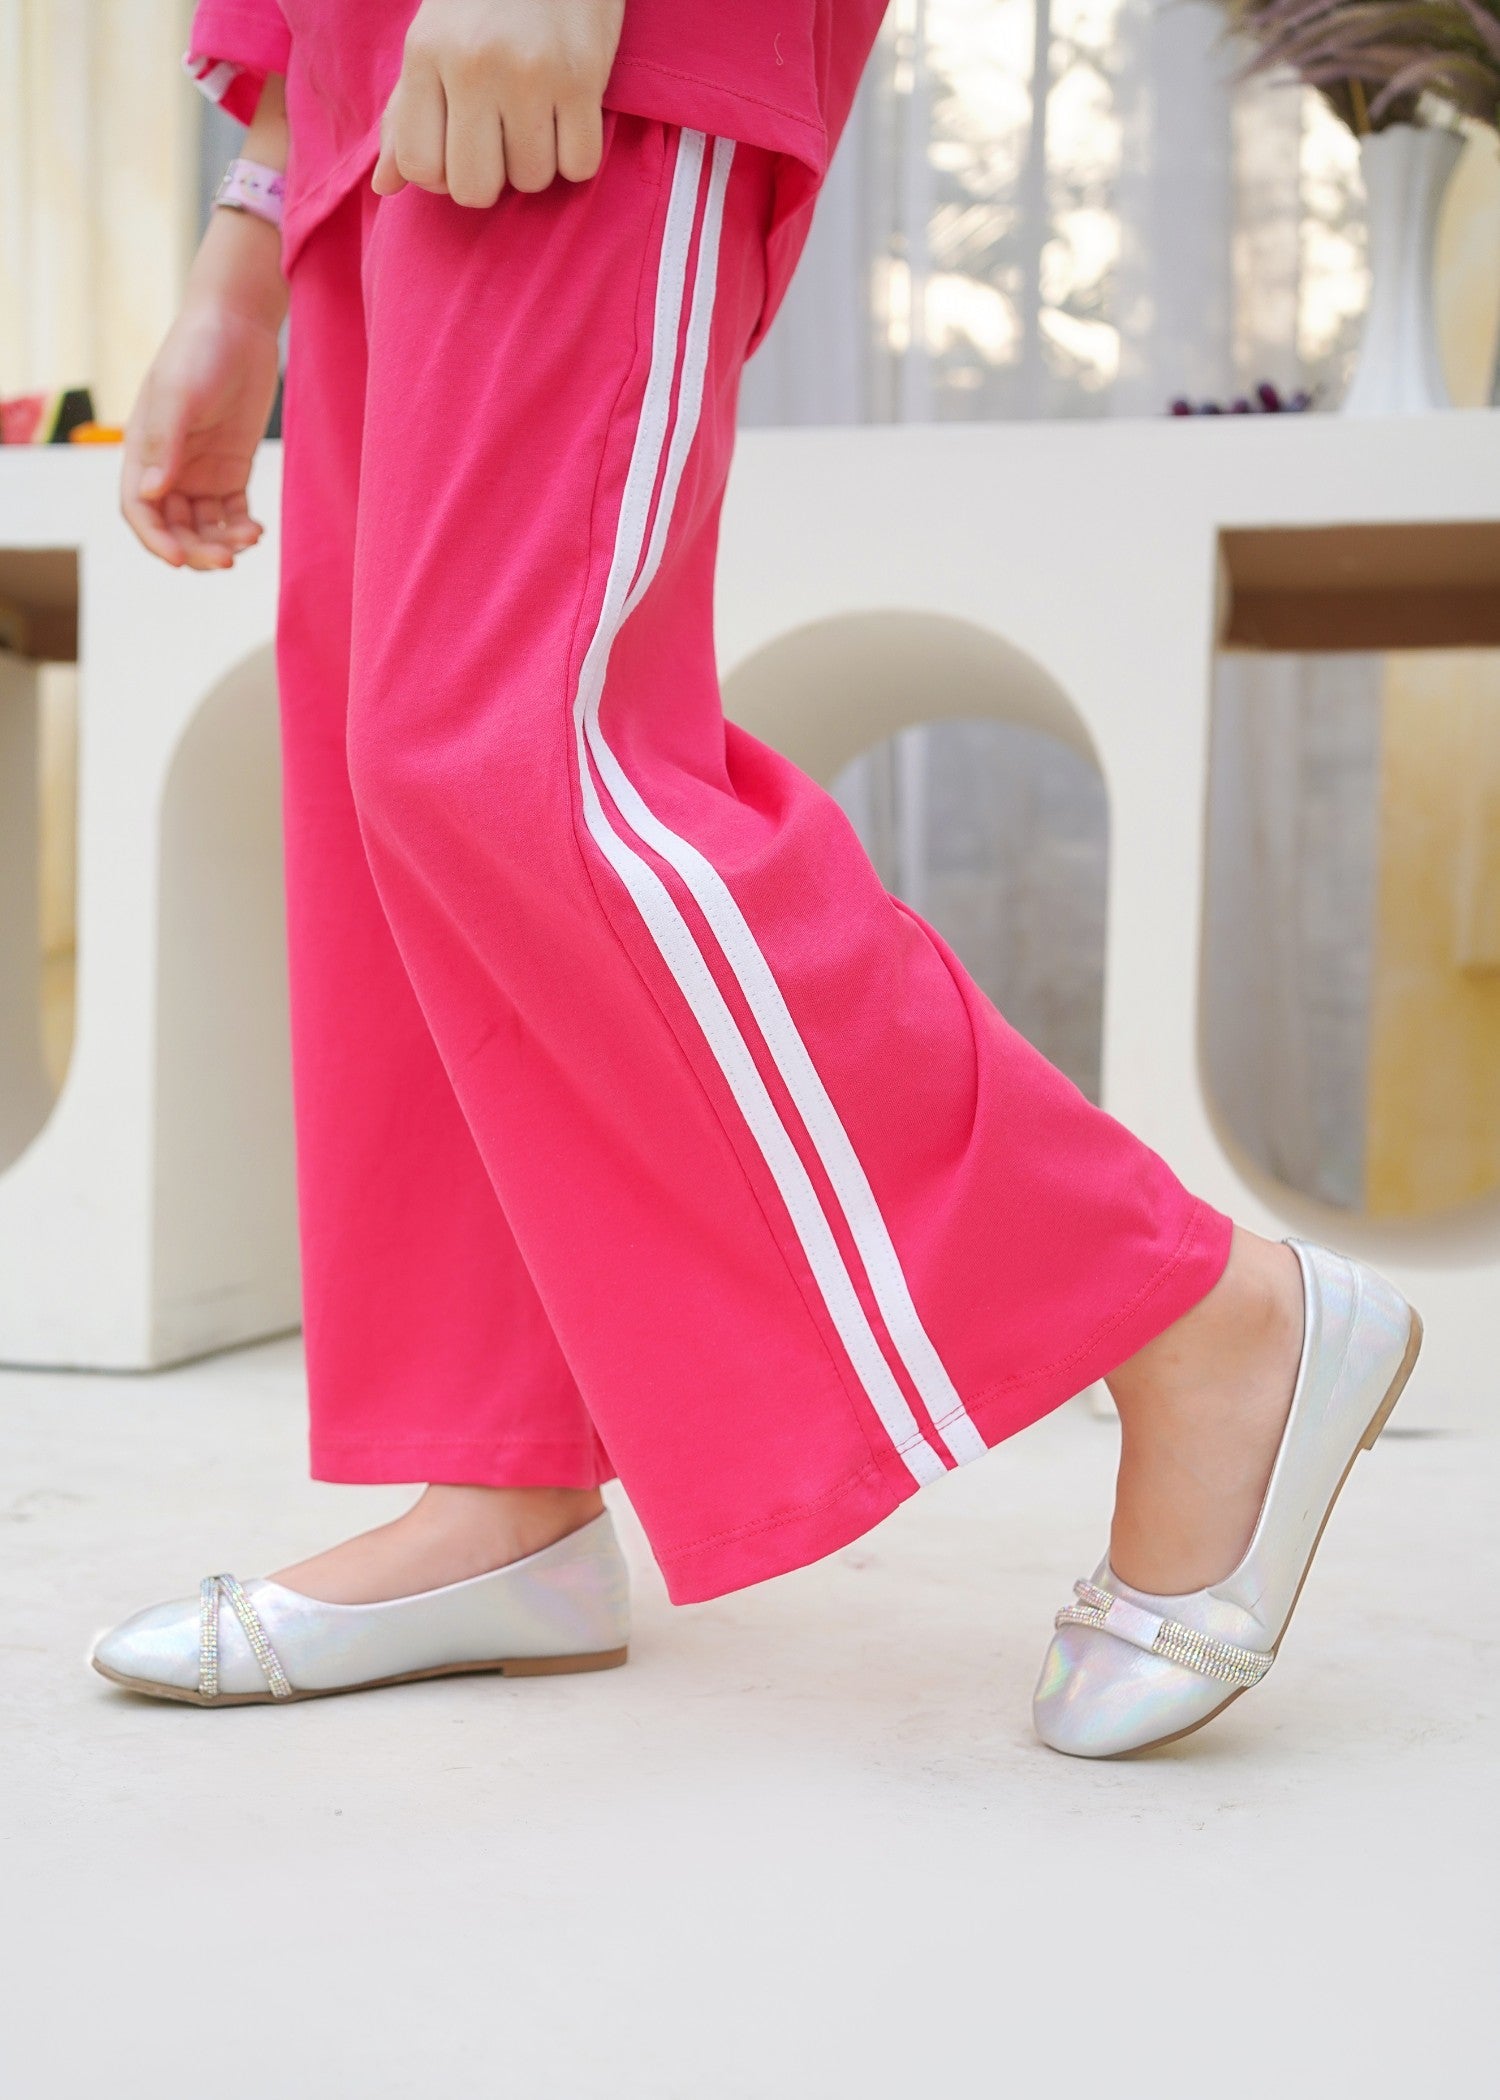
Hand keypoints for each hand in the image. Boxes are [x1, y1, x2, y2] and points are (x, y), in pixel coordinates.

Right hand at [121, 292, 280, 570]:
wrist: (237, 325)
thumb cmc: (198, 352)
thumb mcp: (178, 395)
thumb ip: (165, 444)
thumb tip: (150, 493)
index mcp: (142, 452)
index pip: (140, 510)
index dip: (156, 540)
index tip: (180, 560)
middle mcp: (167, 468)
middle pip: (174, 528)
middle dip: (196, 550)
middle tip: (226, 560)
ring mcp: (200, 471)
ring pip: (204, 526)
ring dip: (222, 542)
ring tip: (248, 540)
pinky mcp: (231, 469)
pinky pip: (231, 513)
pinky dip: (240, 528)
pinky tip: (256, 530)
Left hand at [372, 0, 625, 205]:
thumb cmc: (484, 0)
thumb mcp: (433, 42)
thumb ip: (406, 114)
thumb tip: (386, 186)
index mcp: (426, 54)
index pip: (421, 168)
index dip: (443, 176)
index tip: (459, 149)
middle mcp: (473, 64)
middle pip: (475, 188)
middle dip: (491, 179)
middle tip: (501, 142)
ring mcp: (530, 72)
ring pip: (531, 179)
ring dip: (537, 162)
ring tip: (538, 119)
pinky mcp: (582, 77)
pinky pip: (578, 165)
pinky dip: (576, 156)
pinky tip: (569, 120)